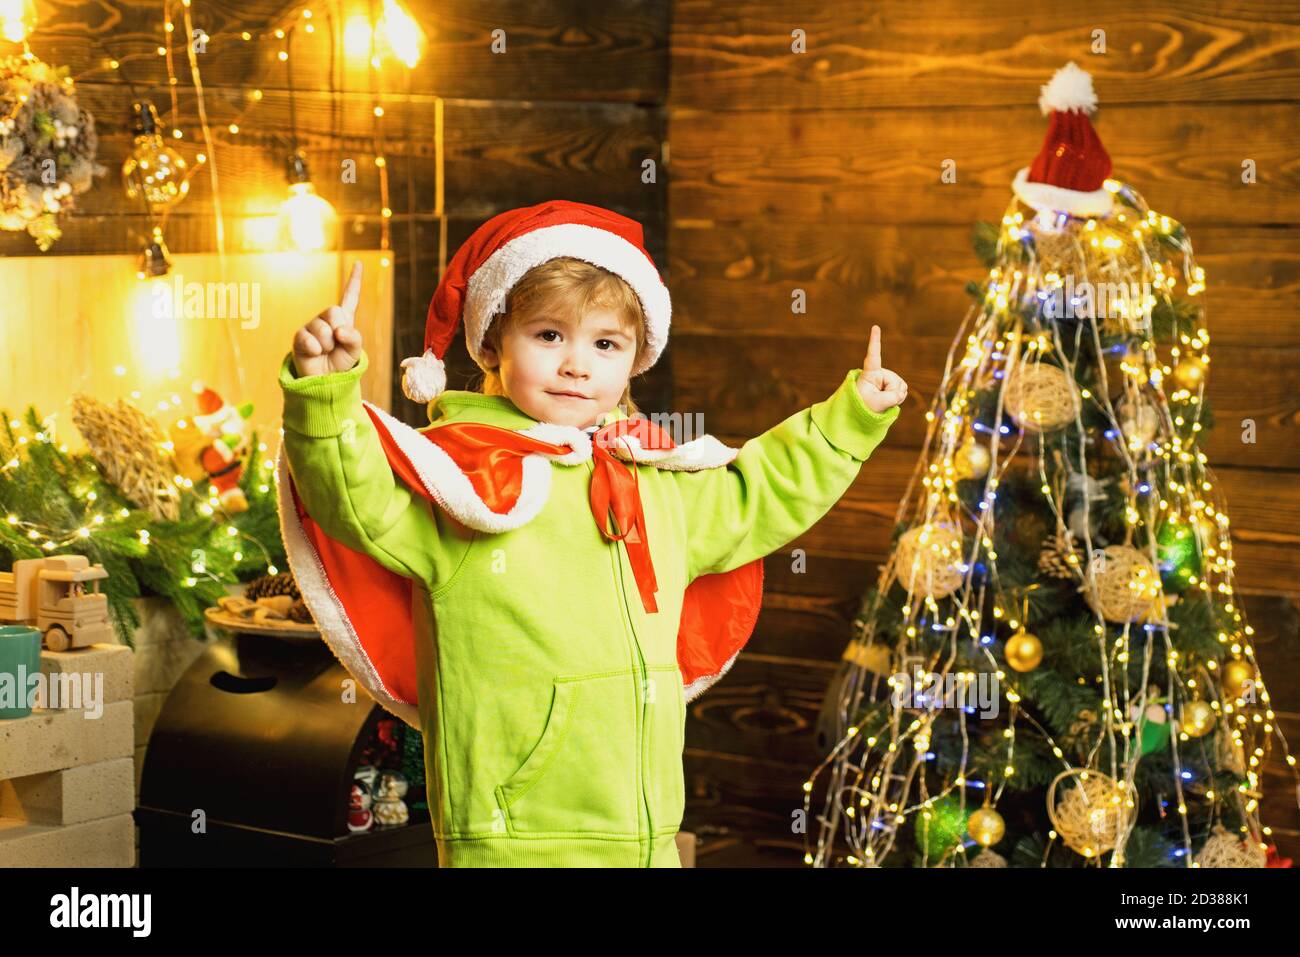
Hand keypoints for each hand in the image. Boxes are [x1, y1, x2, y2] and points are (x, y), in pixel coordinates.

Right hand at [292, 261, 364, 376]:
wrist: (326, 379)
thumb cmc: (341, 363)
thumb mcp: (355, 350)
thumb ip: (354, 337)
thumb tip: (339, 330)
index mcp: (344, 319)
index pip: (350, 297)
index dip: (354, 280)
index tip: (359, 263)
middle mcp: (327, 319)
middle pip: (333, 311)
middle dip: (338, 330)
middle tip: (336, 344)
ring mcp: (312, 326)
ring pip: (322, 328)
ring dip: (327, 344)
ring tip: (325, 351)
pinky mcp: (300, 337)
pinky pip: (309, 339)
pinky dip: (316, 350)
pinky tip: (315, 354)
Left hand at [855, 324, 907, 412]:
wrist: (865, 409)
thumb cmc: (865, 405)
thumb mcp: (877, 404)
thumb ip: (892, 397)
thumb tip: (902, 391)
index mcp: (870, 373)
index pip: (873, 355)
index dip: (875, 341)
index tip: (875, 327)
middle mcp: (880, 372)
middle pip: (894, 383)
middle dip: (890, 395)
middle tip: (878, 400)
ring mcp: (888, 377)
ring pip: (900, 388)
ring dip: (894, 397)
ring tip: (881, 399)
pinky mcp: (894, 382)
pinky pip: (903, 390)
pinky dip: (898, 397)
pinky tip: (889, 399)